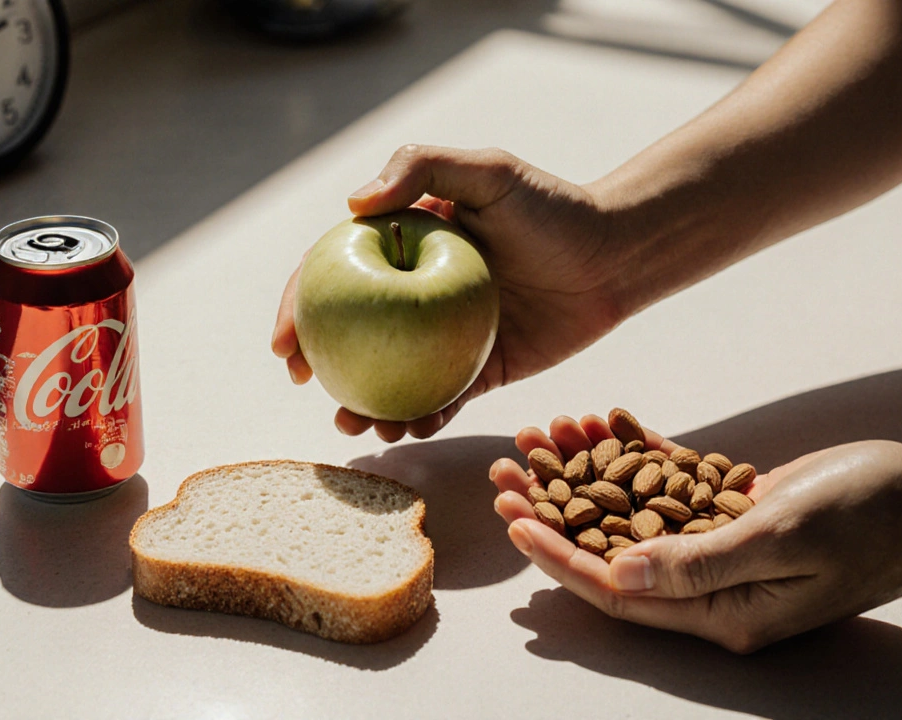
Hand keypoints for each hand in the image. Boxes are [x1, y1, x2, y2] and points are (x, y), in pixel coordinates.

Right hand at [272, 145, 631, 441]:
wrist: (617, 257)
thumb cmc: (553, 208)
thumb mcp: (488, 172)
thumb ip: (421, 167)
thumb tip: (352, 203)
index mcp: (406, 248)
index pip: (336, 277)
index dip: (299, 310)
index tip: (285, 347)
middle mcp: (418, 296)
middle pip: (352, 337)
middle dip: (322, 370)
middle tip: (314, 392)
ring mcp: (446, 338)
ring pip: (392, 378)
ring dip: (367, 407)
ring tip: (360, 425)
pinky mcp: (483, 371)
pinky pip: (445, 400)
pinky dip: (424, 418)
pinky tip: (412, 429)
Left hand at [491, 415, 901, 652]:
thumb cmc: (871, 521)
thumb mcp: (784, 539)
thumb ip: (700, 562)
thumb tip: (618, 575)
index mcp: (722, 611)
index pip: (618, 592)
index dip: (559, 556)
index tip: (512, 518)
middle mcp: (715, 585)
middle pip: (611, 549)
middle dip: (553, 509)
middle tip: (503, 468)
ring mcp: (724, 545)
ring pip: (633, 511)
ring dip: (584, 472)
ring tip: (538, 433)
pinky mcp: (736, 507)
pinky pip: (670, 482)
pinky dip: (634, 451)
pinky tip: (597, 420)